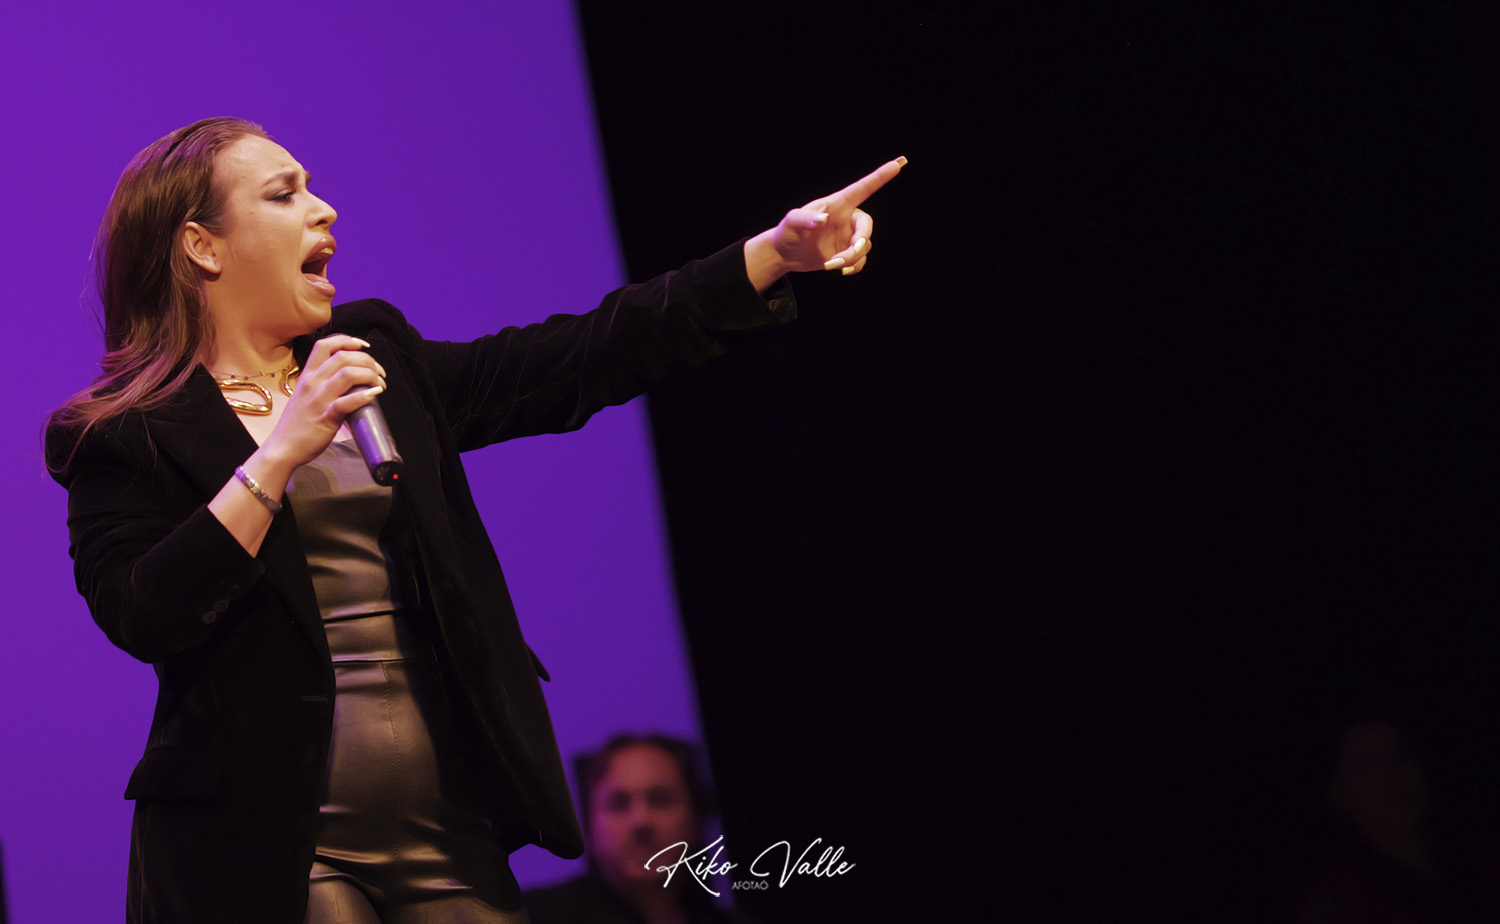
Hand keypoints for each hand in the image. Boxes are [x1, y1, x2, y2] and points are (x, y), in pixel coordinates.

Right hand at [261, 335, 386, 468]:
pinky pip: (348, 401)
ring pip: (348, 373)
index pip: (325, 345)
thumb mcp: (306, 395)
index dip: (347, 340)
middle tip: (379, 372)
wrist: (283, 448)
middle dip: (367, 360)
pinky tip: (375, 394)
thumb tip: (350, 381)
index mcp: (307, 375)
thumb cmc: (297, 424)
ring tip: (380, 385)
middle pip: (343, 356)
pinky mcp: (326, 416)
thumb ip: (323, 384)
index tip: (363, 346)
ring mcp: (319, 398)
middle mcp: (312, 382)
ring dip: (371, 375)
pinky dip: (365, 395)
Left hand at [745, 156, 906, 289]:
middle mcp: (847, 219)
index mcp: (837, 204)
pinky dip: (853, 267)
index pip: (863, 188)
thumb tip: (823, 219)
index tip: (899, 162)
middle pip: (867, 226)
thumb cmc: (787, 232)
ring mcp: (848, 237)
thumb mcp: (791, 222)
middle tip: (851, 252)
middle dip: (860, 240)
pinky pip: (860, 261)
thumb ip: (806, 218)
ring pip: (864, 247)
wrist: (784, 254)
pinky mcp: (846, 254)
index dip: (880, 176)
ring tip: (830, 264)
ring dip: (851, 258)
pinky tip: (839, 270)